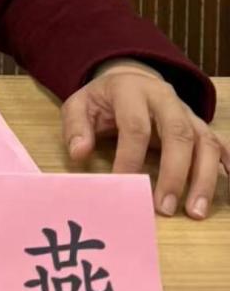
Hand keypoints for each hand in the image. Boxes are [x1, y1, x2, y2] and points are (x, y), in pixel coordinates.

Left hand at [61, 59, 228, 218]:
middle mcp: (164, 98)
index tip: (123, 186)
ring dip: (203, 178)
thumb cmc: (101, 99)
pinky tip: (227, 180)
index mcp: (131, 91)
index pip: (135, 126)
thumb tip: (80, 153)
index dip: (129, 158)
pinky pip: (219, 142)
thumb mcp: (79, 105)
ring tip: (195, 211)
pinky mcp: (199, 124)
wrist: (128, 78)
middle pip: (178, 133)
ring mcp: (186, 111)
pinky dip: (226, 161)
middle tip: (165, 208)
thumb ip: (76, 127)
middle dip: (174, 173)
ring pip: (204, 141)